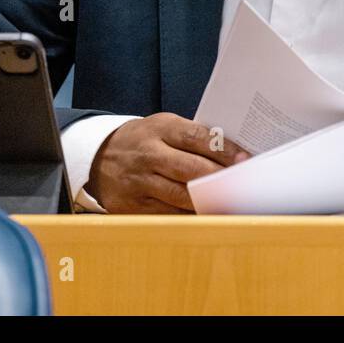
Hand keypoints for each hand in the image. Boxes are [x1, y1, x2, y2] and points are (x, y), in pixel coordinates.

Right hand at [86, 113, 249, 213]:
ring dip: (210, 202)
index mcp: (159, 128)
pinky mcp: (133, 206)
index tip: (245, 160)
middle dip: (221, 179)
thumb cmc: (143, 140)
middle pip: (192, 170)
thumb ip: (192, 137)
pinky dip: (190, 216)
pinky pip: (168, 214)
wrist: (98, 156)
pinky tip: (207, 215)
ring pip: (181, 196)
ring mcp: (139, 182)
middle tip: (244, 186)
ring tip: (232, 203)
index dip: (224, 150)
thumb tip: (232, 153)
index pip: (197, 137)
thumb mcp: (163, 127)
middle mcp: (148, 154)